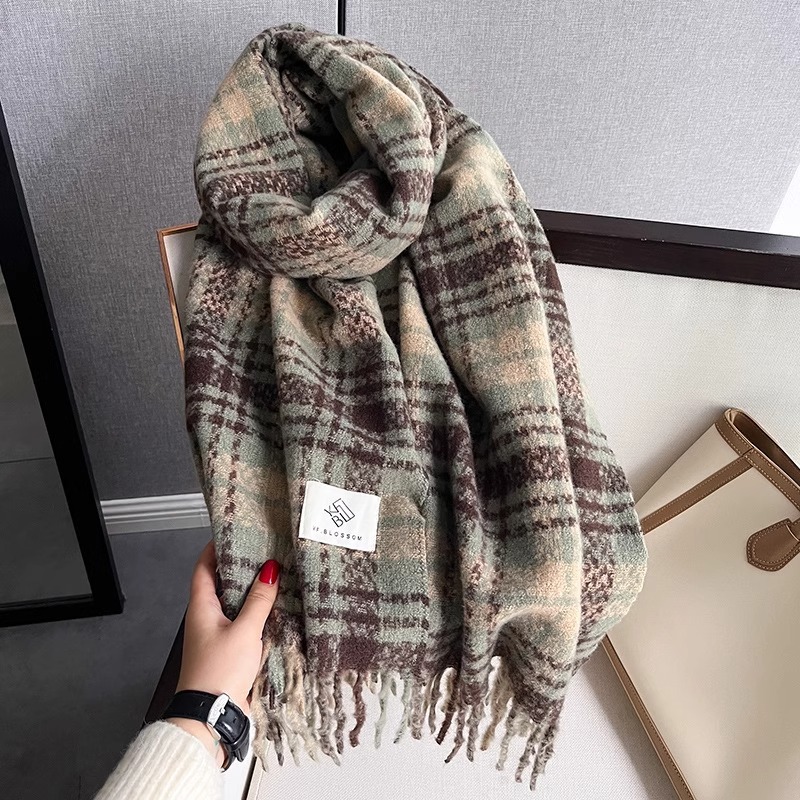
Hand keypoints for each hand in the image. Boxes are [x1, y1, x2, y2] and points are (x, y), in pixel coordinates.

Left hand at [167, 541, 279, 764]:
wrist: (211, 716)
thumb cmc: (221, 669)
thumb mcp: (244, 630)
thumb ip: (259, 600)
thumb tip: (270, 569)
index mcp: (201, 607)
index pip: (203, 568)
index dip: (215, 548)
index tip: (231, 531)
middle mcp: (204, 618)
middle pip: (219, 584)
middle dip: (238, 567)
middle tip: (260, 549)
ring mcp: (215, 635)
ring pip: (231, 604)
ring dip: (248, 591)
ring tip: (271, 574)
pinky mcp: (227, 651)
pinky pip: (240, 623)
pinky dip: (253, 613)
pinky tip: (272, 610)